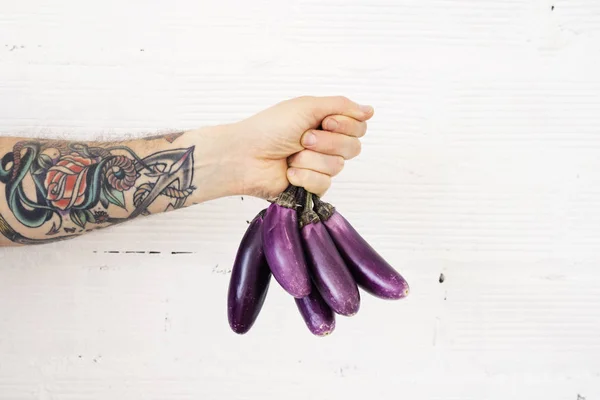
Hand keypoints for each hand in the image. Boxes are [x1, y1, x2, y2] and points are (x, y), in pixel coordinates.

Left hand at [227, 96, 373, 198]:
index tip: (326, 122)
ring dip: (312, 160)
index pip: (358, 126)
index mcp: (325, 122)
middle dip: (328, 143)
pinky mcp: (310, 186)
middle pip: (353, 147)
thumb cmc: (270, 128)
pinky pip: (324, 184)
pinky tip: (289, 173)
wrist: (246, 156)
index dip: (346, 126)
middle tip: (304, 139)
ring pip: (337, 167)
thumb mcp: (308, 107)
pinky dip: (306, 177)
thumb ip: (342, 106)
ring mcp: (318, 166)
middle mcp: (325, 144)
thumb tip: (369, 110)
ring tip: (292, 157)